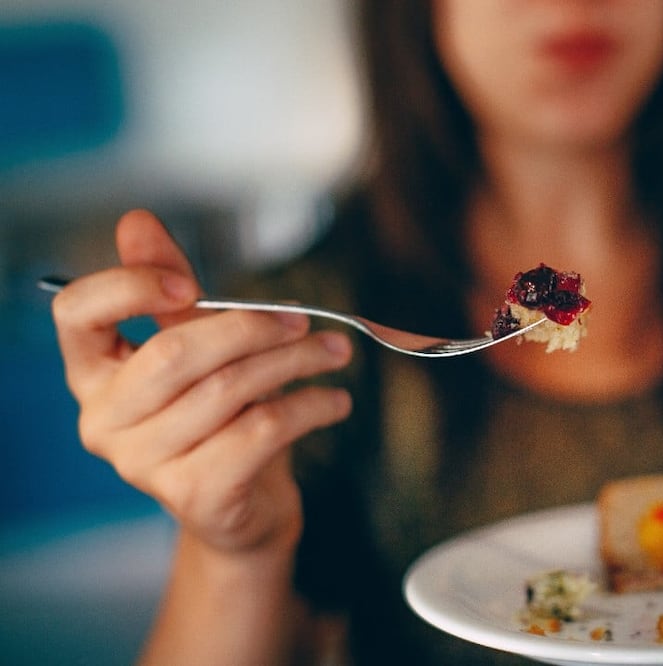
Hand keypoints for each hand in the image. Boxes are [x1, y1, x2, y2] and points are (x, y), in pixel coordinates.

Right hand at [50, 210, 353, 557]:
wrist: (247, 506)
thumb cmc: (221, 415)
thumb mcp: (197, 347)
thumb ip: (171, 290)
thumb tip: (136, 220)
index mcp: (93, 372)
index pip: (76, 312)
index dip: (129, 286)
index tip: (187, 283)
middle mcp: (104, 420)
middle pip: (175, 352)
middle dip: (251, 326)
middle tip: (305, 318)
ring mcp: (144, 464)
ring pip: (229, 389)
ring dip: (295, 361)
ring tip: (335, 351)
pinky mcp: (195, 495)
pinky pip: (261, 431)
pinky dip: (309, 407)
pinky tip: (335, 400)